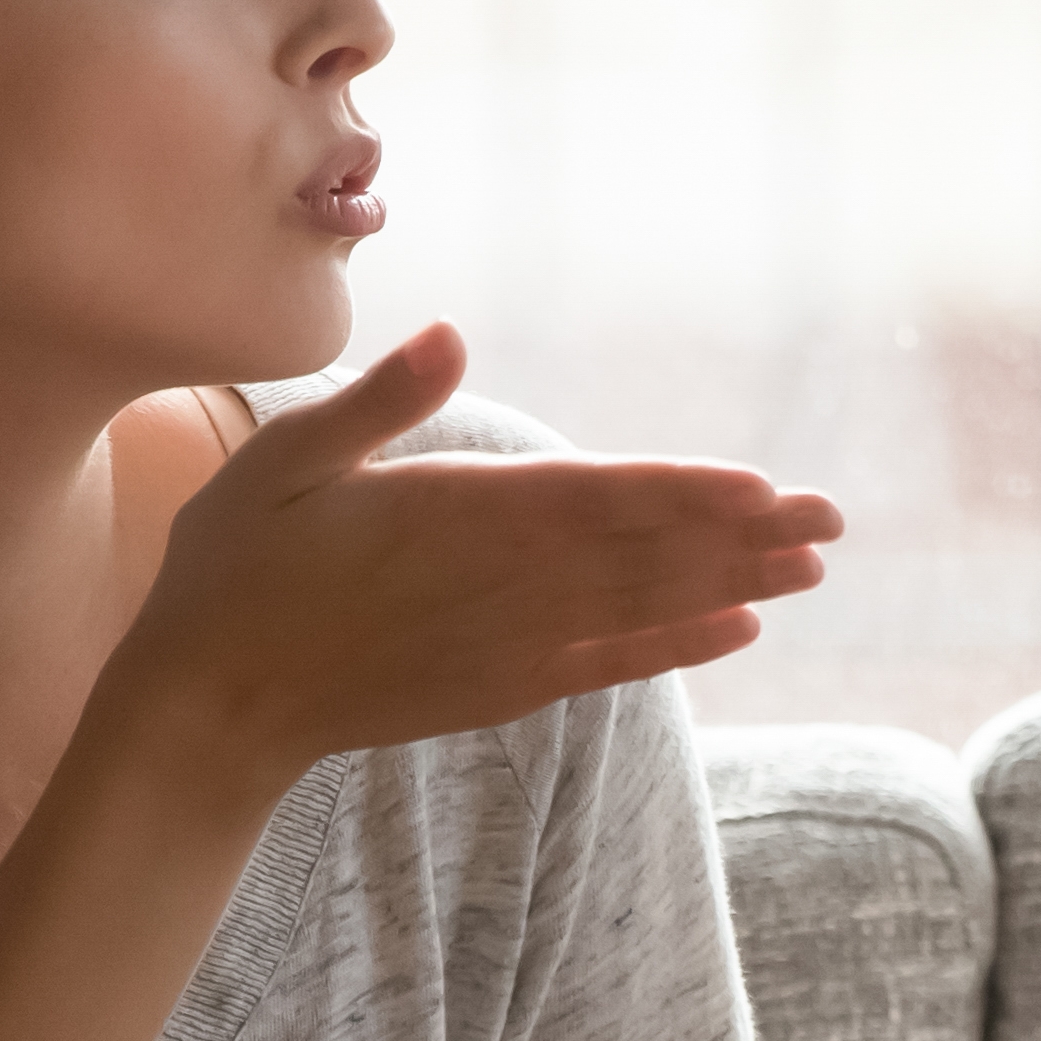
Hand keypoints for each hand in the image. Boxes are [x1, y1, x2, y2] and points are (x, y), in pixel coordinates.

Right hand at [108, 324, 845, 799]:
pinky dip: (675, 647)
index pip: (588, 501)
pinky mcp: (498, 688)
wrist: (209, 708)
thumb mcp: (285, 461)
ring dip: (729, 585)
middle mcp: (494, 586)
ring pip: (638, 608)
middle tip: (831, 522)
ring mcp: (504, 645)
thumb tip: (451, 332)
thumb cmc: (236, 566)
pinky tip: (737, 630)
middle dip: (741, 536)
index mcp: (448, 518)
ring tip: (808, 569)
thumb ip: (377, 403)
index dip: (679, 496)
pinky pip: (607, 665)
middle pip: (637, 555)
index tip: (759, 487)